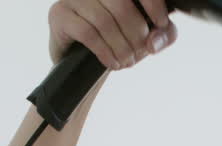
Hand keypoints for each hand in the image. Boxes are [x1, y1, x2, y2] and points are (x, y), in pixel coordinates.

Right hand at [48, 0, 177, 69]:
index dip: (153, 4)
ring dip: (120, 47)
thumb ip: (163, 35)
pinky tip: (113, 63)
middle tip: (138, 53)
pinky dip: (105, 52)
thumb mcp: (147, 38)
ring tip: (126, 61)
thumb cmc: (117, 42)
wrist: (82, 63)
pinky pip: (87, 32)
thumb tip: (154, 42)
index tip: (161, 23)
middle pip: (122, 5)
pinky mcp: (59, 14)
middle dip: (136, 34)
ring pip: (104, 21)